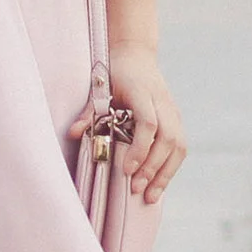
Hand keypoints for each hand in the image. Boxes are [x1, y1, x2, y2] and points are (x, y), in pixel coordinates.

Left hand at [71, 45, 186, 202]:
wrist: (136, 55)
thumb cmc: (114, 73)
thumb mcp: (99, 87)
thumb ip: (89, 111)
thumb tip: (72, 133)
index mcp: (143, 92)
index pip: (149, 123)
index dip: (140, 148)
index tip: (127, 169)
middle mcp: (163, 102)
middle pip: (167, 138)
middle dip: (153, 167)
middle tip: (136, 188)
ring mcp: (173, 111)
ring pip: (178, 145)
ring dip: (166, 173)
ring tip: (150, 196)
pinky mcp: (177, 120)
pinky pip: (180, 147)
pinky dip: (170, 167)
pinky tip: (158, 184)